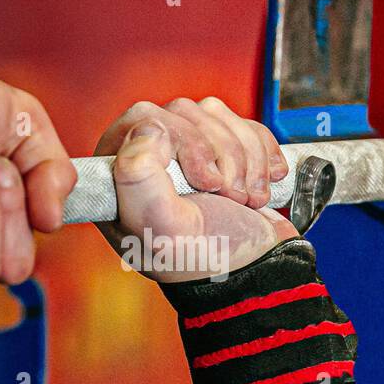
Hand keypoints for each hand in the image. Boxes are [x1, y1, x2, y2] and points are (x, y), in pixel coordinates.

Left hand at [93, 100, 296, 282]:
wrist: (259, 271)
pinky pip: (244, 124)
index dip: (183, 142)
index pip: (146, 118)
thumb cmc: (208, 259)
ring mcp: (187, 151)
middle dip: (219, 154)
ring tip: (245, 199)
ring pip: (215, 114)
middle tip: (229, 194)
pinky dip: (262, 154)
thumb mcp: (165, 231)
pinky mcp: (222, 149)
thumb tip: (146, 128)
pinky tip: (261, 187)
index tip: (206, 185)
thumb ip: (140, 182)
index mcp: (121, 177)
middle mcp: (149, 159)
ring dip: (243, 159)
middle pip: (184, 112)